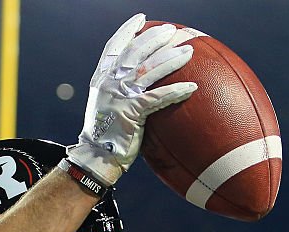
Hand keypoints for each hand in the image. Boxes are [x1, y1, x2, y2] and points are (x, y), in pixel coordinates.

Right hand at [68, 13, 197, 185]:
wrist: (95, 156)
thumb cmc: (104, 134)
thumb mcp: (105, 104)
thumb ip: (117, 89)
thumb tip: (138, 80)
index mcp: (101, 79)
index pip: (114, 46)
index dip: (128, 30)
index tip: (142, 18)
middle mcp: (109, 83)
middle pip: (135, 52)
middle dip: (155, 38)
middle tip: (172, 31)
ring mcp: (119, 96)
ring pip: (149, 70)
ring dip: (171, 58)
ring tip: (189, 51)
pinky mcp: (131, 112)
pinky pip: (158, 97)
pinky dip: (176, 91)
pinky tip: (192, 86)